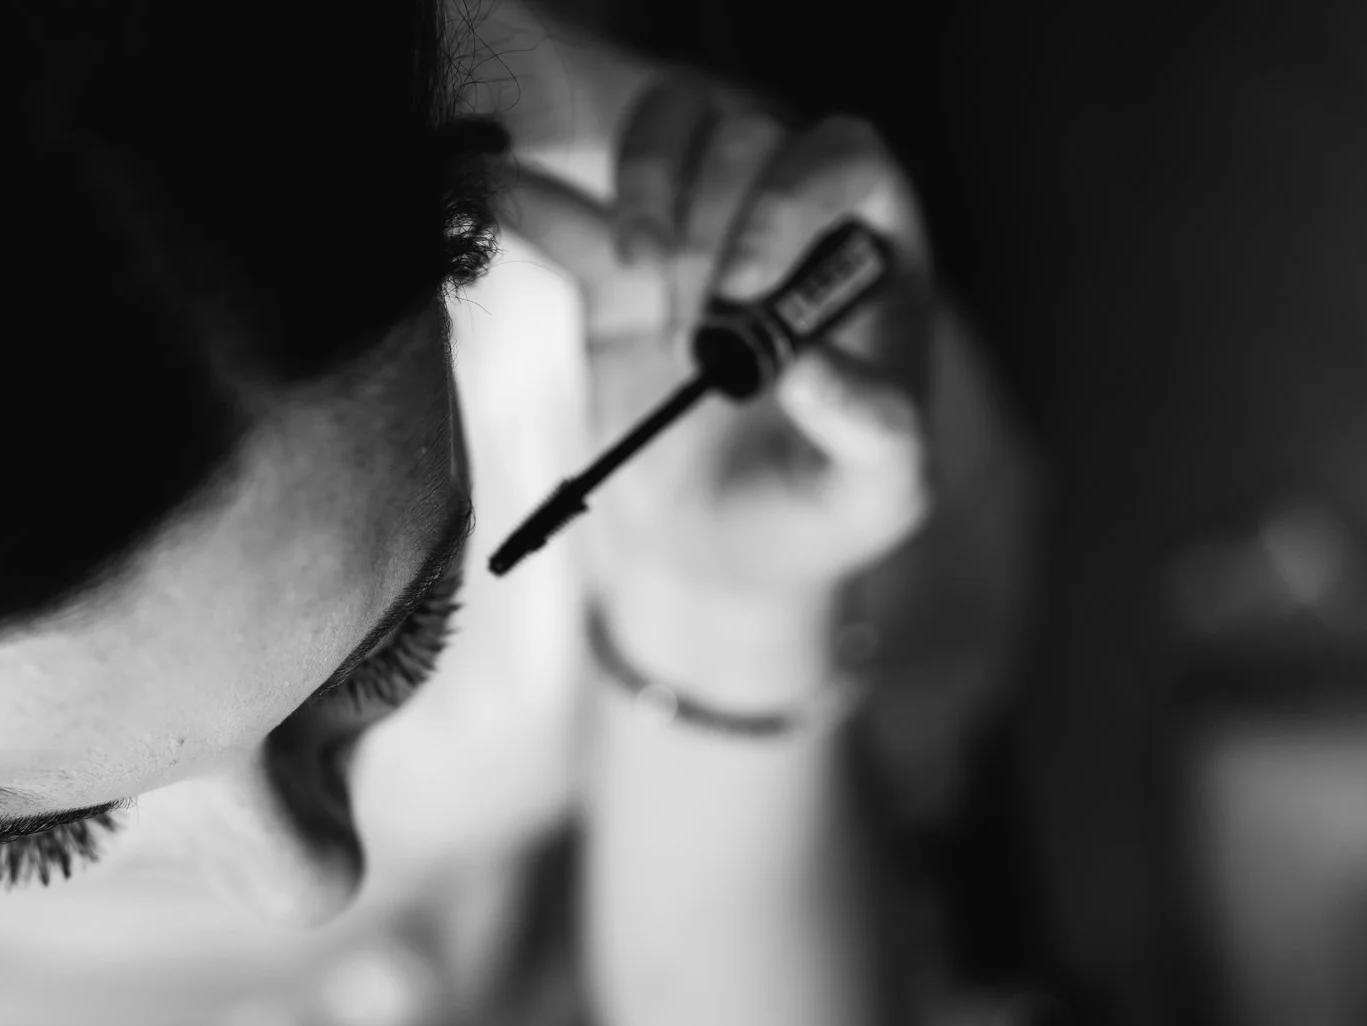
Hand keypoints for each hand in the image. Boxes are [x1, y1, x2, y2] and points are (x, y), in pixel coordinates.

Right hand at [498, 83, 935, 607]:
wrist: (726, 554)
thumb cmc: (821, 509)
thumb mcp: (879, 491)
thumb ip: (875, 428)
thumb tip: (808, 368)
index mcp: (867, 255)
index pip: (844, 157)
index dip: (792, 196)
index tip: (744, 289)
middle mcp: (787, 221)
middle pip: (746, 138)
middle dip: (712, 212)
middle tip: (696, 319)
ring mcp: (698, 236)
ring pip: (673, 130)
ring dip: (644, 179)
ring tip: (634, 266)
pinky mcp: (615, 273)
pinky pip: (569, 207)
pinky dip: (526, 194)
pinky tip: (487, 192)